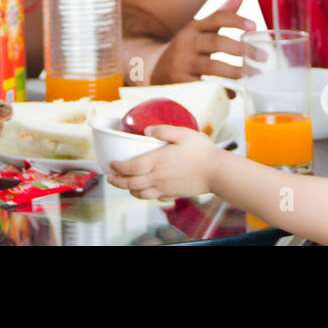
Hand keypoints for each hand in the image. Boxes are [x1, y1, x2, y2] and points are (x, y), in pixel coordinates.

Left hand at [106, 125, 221, 200]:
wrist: (217, 172)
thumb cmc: (202, 151)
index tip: (111, 164)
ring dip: (129, 190)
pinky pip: (154, 198)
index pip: (130, 168)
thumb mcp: (182, 133)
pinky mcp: (173, 194)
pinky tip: (147, 190)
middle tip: (109, 178)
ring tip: (125, 185)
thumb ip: (163, 130)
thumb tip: (147, 129)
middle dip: (117, 181)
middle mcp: (157, 178)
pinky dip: (145, 195)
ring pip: (140, 194)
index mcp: (156, 162)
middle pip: (130, 184)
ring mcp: (164, 188)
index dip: (117, 167)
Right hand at [151, 0, 255, 83]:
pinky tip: (234, 91)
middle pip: (215, 42)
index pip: (217, 18)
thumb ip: (222, 12)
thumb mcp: (200, 29)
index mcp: (195, 27)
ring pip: (211, 66)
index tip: (254, 26)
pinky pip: (205, 87)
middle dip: (241, 49)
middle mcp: (187, 43)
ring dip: (234, 71)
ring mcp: (182, 63)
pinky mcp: (180, 83)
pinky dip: (222, 90)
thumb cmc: (187, 48)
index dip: (236, 20)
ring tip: (252, 74)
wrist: (154, 68)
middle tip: (263, 56)